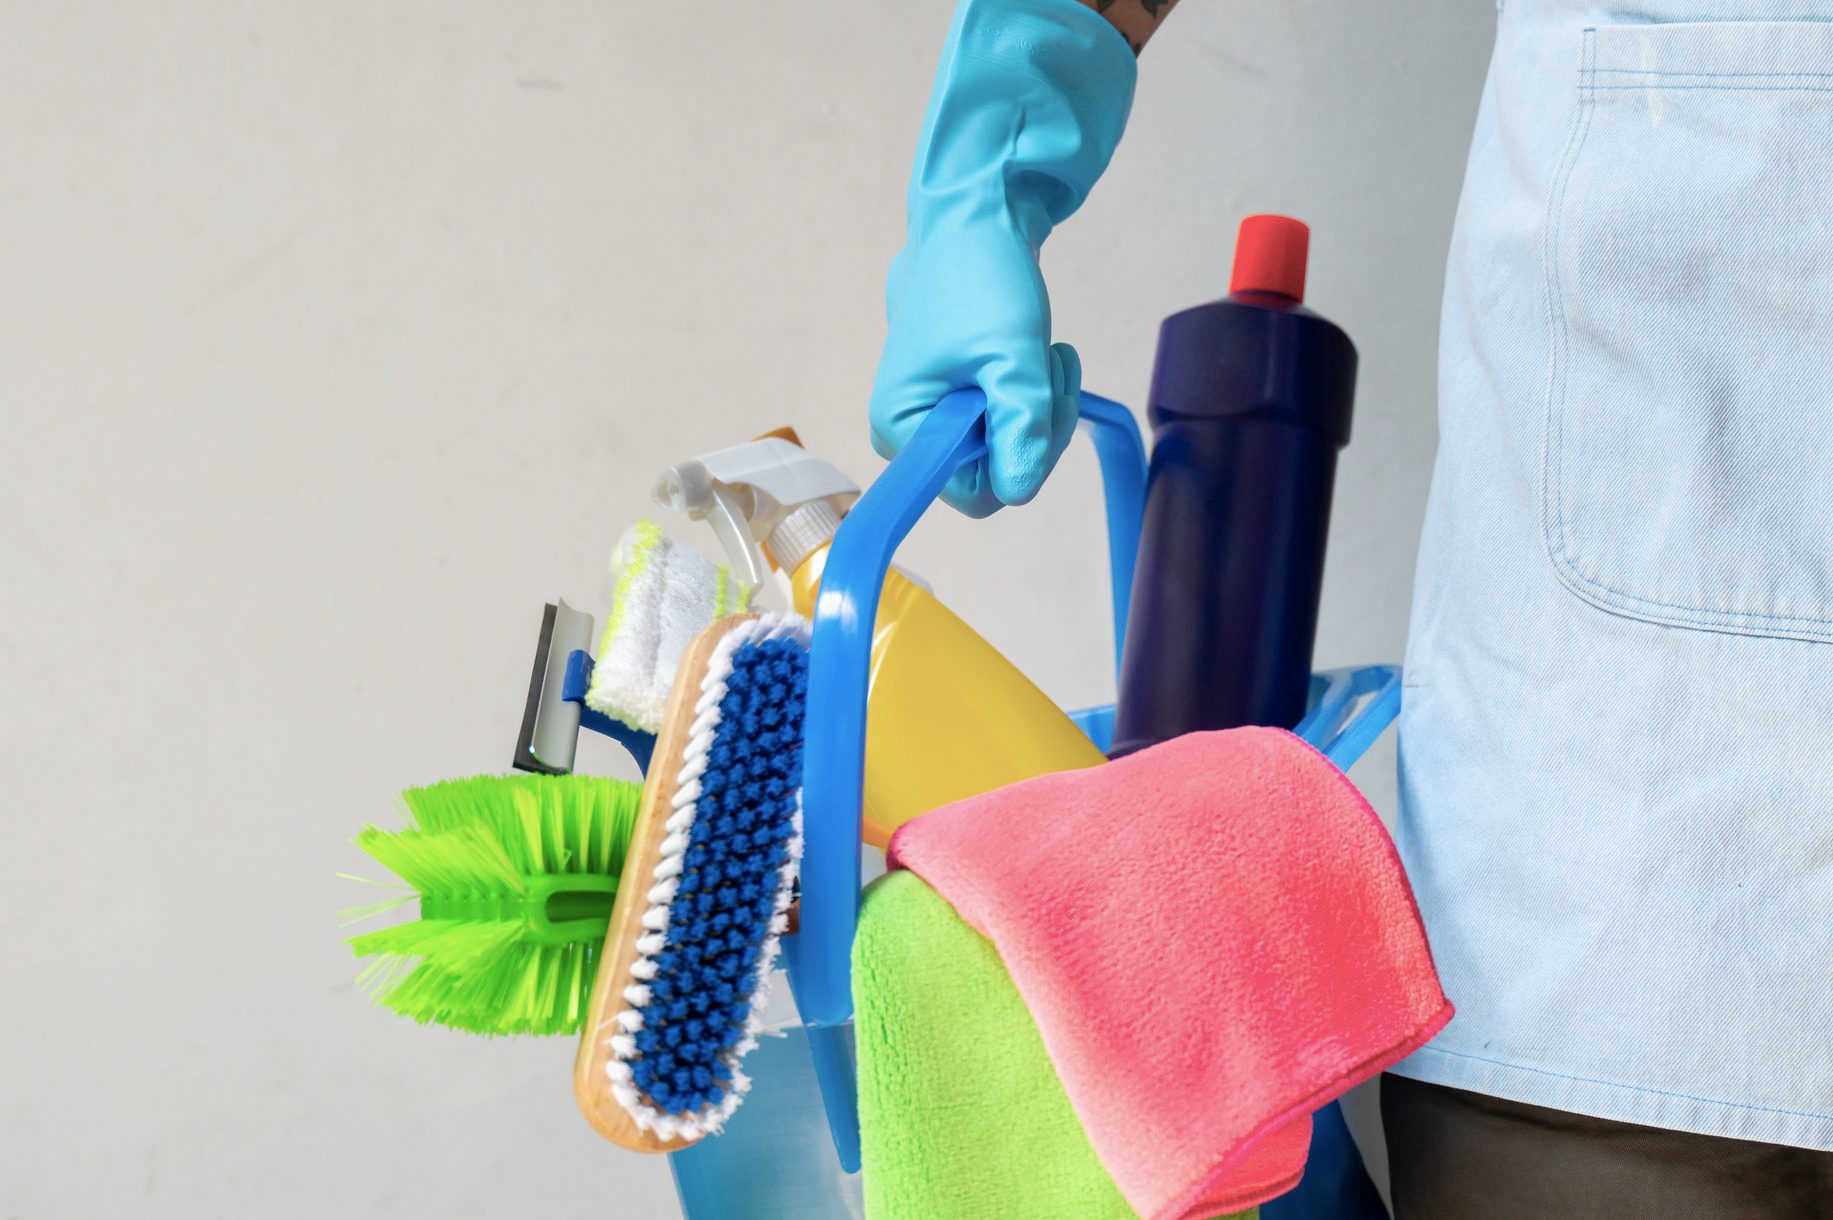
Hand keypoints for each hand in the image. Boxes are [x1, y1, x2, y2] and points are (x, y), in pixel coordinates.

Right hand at [871, 217, 1082, 517]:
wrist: (973, 216)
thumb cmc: (982, 279)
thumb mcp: (1012, 356)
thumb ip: (1020, 426)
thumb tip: (1019, 492)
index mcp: (903, 427)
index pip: (975, 493)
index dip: (1020, 461)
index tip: (1042, 406)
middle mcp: (905, 430)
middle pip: (991, 471)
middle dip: (1035, 427)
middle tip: (1052, 368)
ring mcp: (928, 412)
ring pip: (1003, 445)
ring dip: (1039, 406)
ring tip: (1047, 353)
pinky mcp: (950, 395)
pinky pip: (1000, 419)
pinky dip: (1028, 393)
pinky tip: (1036, 356)